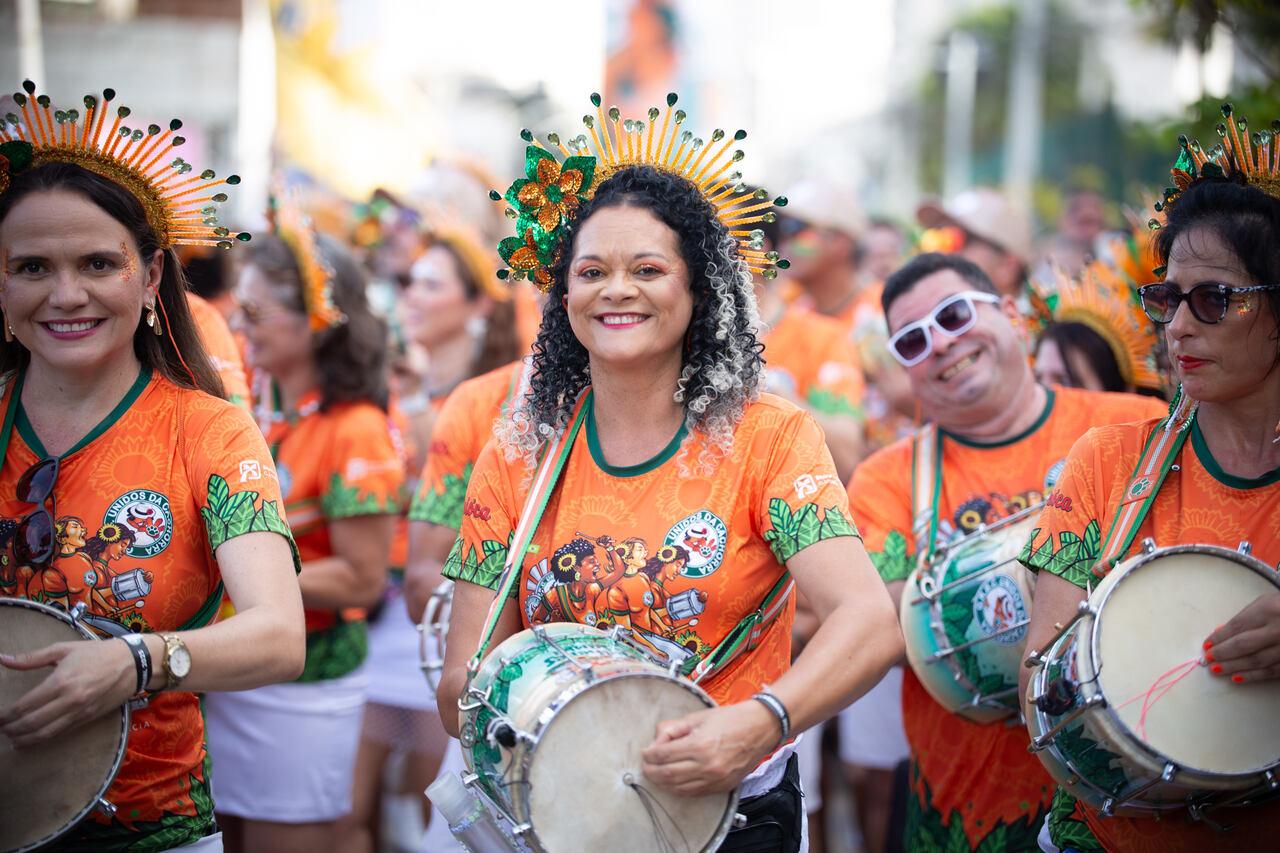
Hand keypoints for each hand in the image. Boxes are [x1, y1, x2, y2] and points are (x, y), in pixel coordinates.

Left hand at [0, 638, 134, 746]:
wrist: (133, 663)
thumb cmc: (97, 653)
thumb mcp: (64, 649)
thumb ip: (31, 657)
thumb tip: (2, 659)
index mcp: (60, 681)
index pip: (25, 705)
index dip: (7, 715)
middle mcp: (69, 700)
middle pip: (32, 723)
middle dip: (12, 729)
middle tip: (1, 729)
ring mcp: (79, 712)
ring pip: (46, 733)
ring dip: (25, 739)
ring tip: (12, 739)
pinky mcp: (88, 719)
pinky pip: (61, 732)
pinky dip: (43, 739)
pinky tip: (33, 739)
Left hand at [641, 700, 779, 795]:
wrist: (761, 728)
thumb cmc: (731, 719)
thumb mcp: (699, 717)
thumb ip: (675, 728)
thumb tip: (657, 740)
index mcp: (700, 745)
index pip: (663, 755)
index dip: (649, 755)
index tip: (645, 753)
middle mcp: (707, 765)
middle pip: (668, 775)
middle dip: (651, 771)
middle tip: (645, 766)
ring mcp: (716, 779)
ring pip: (679, 788)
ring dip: (663, 783)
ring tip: (656, 774)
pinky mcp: (723, 787)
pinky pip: (694, 793)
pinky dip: (679, 789)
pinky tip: (673, 782)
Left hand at [1204, 591, 1279, 682]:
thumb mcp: (1266, 603)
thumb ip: (1245, 618)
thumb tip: (1221, 633)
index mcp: (1269, 610)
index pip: (1237, 627)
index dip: (1219, 638)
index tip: (1207, 644)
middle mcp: (1278, 629)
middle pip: (1243, 645)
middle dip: (1222, 654)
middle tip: (1208, 659)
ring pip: (1256, 661)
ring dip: (1233, 667)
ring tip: (1217, 669)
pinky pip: (1271, 671)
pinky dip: (1253, 676)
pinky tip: (1237, 677)